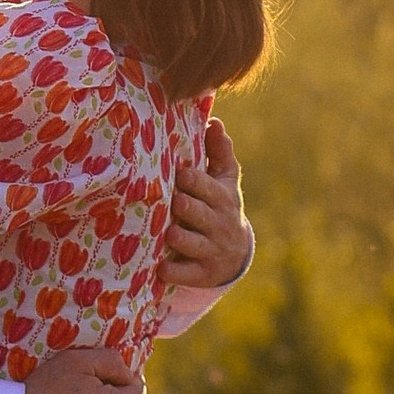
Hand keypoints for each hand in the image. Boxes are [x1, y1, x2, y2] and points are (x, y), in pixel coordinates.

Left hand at [166, 117, 252, 293]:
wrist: (234, 253)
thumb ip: (219, 151)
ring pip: (190, 242)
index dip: (190, 180)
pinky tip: (159, 267)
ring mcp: (210, 250)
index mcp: (222, 198)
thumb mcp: (225, 180)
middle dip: (182, 206)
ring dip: (176, 237)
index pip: (205, 186)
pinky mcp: (202, 273)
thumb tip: (213, 120)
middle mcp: (218, 224)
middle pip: (196, 213)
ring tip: (165, 232)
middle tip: (170, 201)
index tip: (178, 173)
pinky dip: (172, 271)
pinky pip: (185, 273)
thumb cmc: (220, 206)